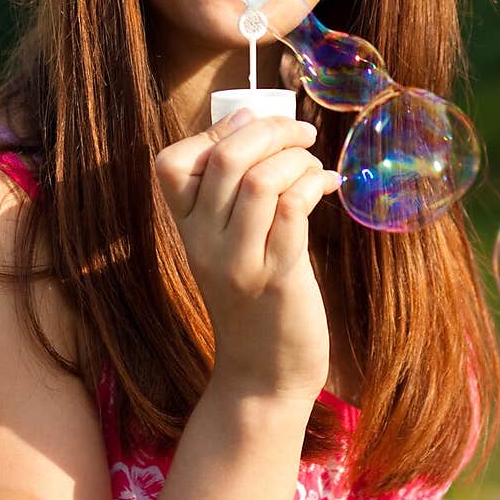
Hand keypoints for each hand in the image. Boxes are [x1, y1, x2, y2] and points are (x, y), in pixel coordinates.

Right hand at [155, 110, 340, 401]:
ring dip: (297, 159)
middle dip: (271, 130)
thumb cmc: (255, 301)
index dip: (218, 130)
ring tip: (315, 167)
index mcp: (185, 231)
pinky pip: (293, 208)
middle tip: (302, 133)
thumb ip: (233, 196)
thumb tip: (260, 123)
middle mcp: (203, 243)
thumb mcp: (228, 246)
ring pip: (260, 179)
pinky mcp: (277, 276)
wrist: (264, 376)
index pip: (172, 162)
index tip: (257, 124)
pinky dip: (313, 185)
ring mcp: (238, 261)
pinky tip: (328, 188)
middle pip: (225, 158)